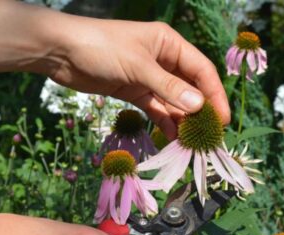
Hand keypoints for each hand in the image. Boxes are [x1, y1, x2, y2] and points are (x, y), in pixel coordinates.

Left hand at [39, 15, 229, 138]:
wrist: (61, 52)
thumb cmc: (102, 48)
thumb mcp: (138, 66)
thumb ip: (168, 88)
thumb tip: (198, 107)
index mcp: (169, 44)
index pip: (201, 70)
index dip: (214, 95)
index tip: (222, 120)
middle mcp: (163, 59)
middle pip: (189, 87)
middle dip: (199, 111)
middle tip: (209, 136)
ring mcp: (148, 77)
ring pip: (172, 101)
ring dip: (182, 120)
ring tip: (191, 143)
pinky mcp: (134, 91)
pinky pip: (155, 108)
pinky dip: (163, 122)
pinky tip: (172, 137)